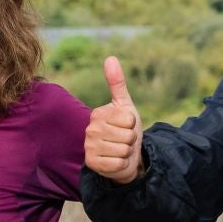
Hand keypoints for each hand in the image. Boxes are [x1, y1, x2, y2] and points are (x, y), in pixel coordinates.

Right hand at [84, 57, 143, 183]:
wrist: (124, 156)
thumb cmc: (125, 129)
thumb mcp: (125, 106)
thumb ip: (117, 83)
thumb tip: (110, 57)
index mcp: (98, 113)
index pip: (129, 119)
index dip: (133, 124)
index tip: (125, 126)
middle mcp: (90, 129)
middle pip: (128, 135)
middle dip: (131, 139)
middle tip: (123, 140)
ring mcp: (89, 147)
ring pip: (124, 149)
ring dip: (127, 152)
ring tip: (120, 150)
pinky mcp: (92, 163)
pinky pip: (118, 163)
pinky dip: (122, 164)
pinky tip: (116, 161)